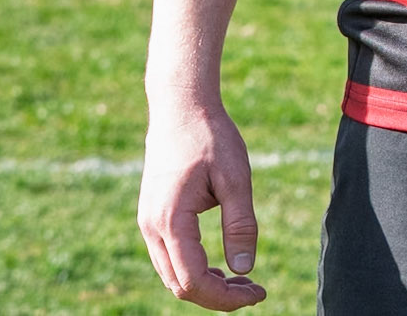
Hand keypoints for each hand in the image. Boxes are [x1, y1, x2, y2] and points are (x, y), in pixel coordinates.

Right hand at [137, 100, 264, 308]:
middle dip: (217, 296)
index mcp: (171, 221)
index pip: (193, 280)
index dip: (225, 298)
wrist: (180, 109)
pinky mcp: (152, 217)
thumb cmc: (211, 138)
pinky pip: (170, 258)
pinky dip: (193, 269)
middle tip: (255, 291)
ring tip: (242, 282)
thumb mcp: (236, 178)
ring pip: (172, 275)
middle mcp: (152, 228)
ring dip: (205, 285)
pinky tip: (220, 266)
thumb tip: (245, 269)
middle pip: (180, 284)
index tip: (258, 293)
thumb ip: (240, 224)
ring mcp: (148, 224)